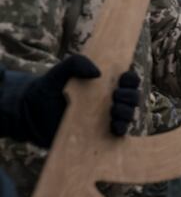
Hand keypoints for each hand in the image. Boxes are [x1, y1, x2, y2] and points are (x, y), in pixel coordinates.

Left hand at [6, 56, 139, 146]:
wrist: (31, 117)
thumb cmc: (47, 91)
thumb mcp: (58, 72)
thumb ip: (75, 63)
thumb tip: (98, 73)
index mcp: (104, 84)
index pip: (129, 79)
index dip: (131, 79)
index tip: (123, 80)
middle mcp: (109, 100)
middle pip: (133, 97)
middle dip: (129, 96)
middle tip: (115, 96)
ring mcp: (106, 117)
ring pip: (129, 114)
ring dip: (126, 112)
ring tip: (113, 111)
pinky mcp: (100, 134)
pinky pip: (119, 132)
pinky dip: (121, 129)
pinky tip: (114, 126)